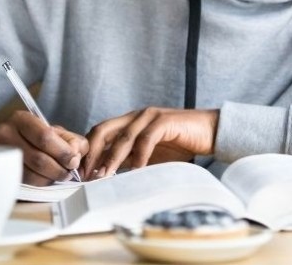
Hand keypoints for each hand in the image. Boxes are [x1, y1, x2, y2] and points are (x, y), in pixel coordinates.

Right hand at [0, 110, 87, 185]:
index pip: (45, 137)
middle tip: (68, 172)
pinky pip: (24, 183)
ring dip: (50, 178)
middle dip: (59, 169)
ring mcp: (0, 155)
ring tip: (58, 175)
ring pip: (31, 175)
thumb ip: (68, 138)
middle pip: (39, 158)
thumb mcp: (47, 129)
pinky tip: (44, 178)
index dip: (63, 152)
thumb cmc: (27, 136)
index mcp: (22, 120)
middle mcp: (6, 135)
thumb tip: (79, 151)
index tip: (74, 160)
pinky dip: (39, 183)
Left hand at [82, 107, 218, 178]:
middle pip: (103, 130)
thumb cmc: (180, 143)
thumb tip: (107, 174)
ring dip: (112, 158)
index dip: (88, 152)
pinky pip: (147, 138)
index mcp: (130, 122)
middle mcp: (136, 116)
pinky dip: (139, 155)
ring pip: (123, 136)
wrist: (210, 132)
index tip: (81, 173)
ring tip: (104, 176)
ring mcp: (150, 116)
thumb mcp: (149, 154)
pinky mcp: (165, 121)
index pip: (100, 133)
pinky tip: (136, 170)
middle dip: (92, 153)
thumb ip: (129, 159)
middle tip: (87, 175)